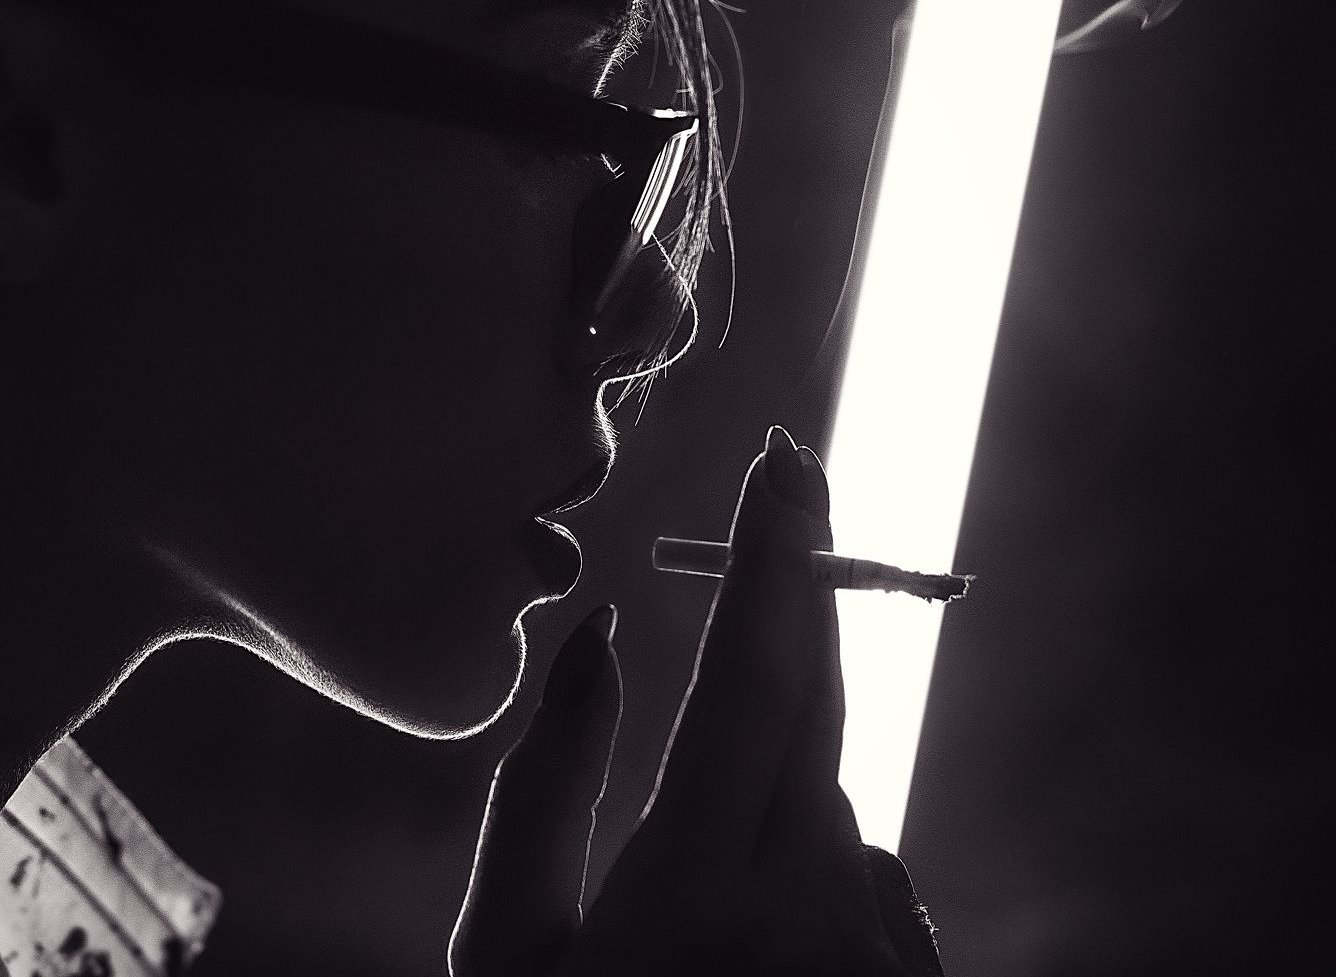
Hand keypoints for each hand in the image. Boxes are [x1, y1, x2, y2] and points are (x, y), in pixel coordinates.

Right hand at [451, 427, 942, 974]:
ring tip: (697, 882)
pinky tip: (752, 942)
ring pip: (837, 803)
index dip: (773, 556)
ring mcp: (878, 959)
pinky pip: (867, 883)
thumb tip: (593, 635)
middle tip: (791, 497)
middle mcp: (817, 913)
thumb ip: (544, 782)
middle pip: (822, 705)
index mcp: (700, 888)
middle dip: (801, 597)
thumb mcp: (506, 948)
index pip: (754, 675)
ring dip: (781, 780)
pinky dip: (813, 866)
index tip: (788, 458)